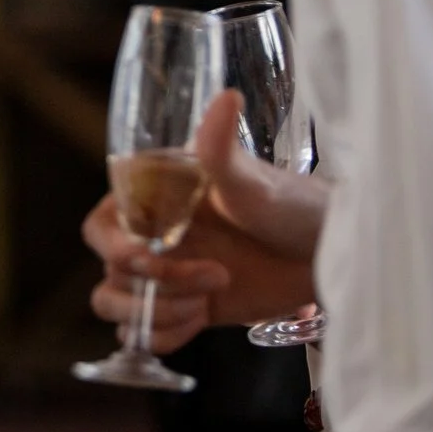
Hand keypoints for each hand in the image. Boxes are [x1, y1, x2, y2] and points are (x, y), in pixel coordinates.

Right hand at [83, 90, 329, 351]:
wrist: (330, 256)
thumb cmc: (292, 204)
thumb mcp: (253, 181)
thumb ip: (222, 148)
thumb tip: (225, 96)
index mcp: (156, 196)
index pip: (102, 223)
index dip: (114, 245)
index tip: (149, 257)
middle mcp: (154, 234)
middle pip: (110, 270)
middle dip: (152, 285)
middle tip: (208, 277)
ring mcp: (168, 274)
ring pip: (118, 304)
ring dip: (155, 312)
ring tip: (203, 302)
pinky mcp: (186, 307)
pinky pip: (145, 332)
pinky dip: (164, 334)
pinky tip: (201, 320)